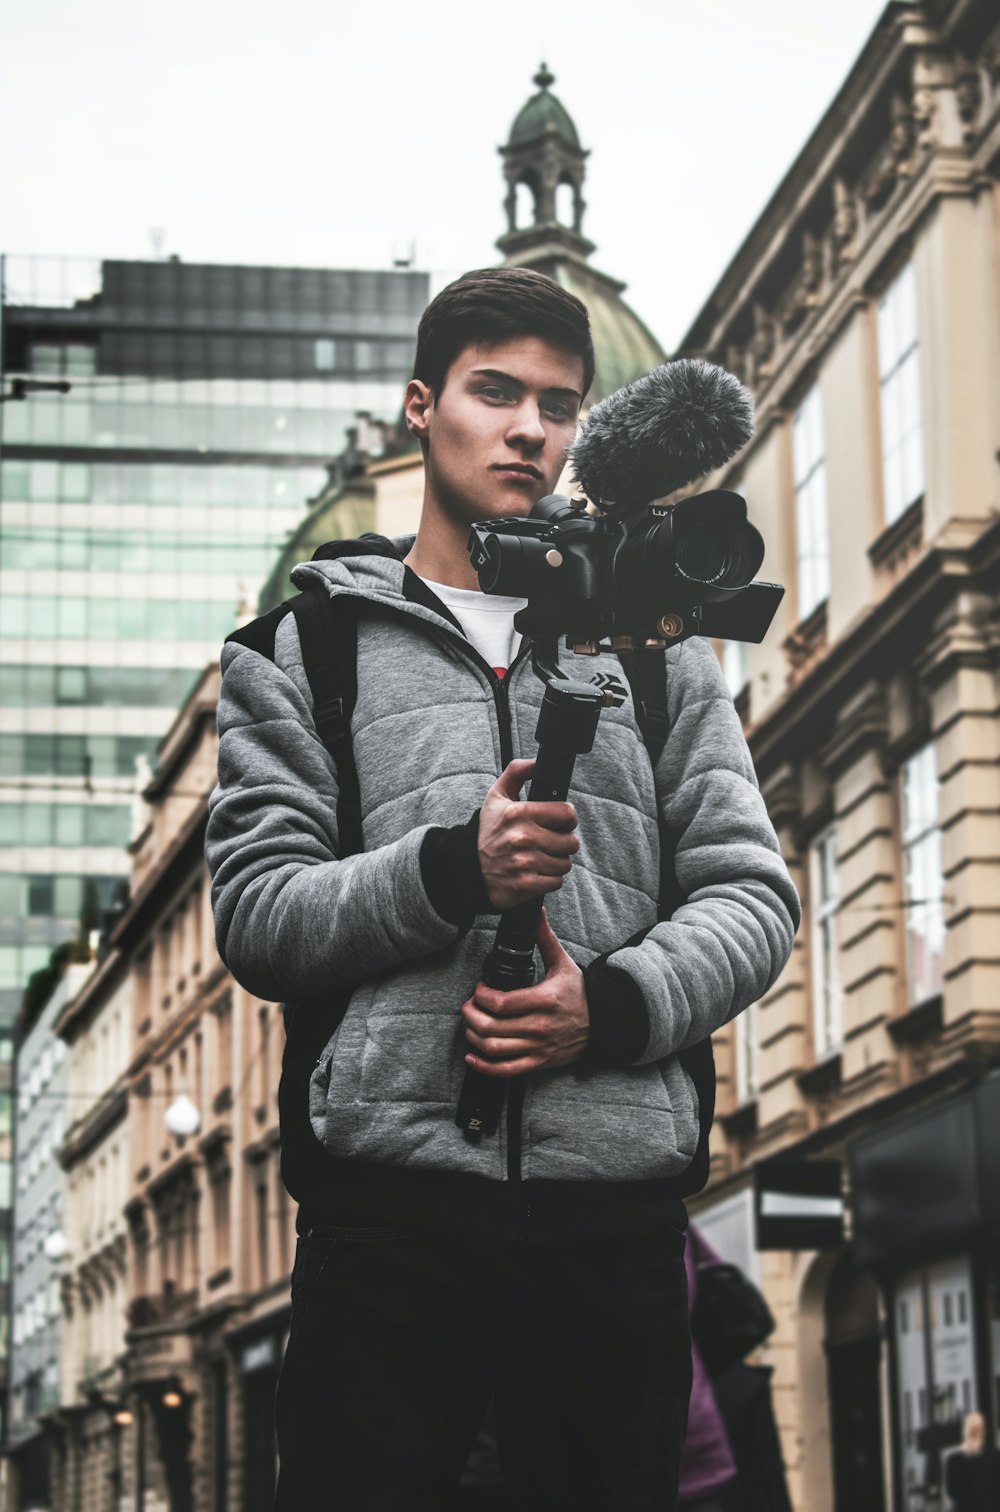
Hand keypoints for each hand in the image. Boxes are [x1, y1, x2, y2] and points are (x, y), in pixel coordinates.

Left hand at [461, 911, 588, 1076]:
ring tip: (471, 1024)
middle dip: (471, 1015)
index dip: (481, 995)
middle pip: (491, 1027)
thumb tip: (536, 911)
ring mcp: (539, 1047)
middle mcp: (540, 1026)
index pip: (500, 1002)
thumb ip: (545, 938)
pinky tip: (472, 1057)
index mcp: (545, 1000)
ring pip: (494, 1048)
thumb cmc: (581, 993)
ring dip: (474, 1037)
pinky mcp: (539, 1062)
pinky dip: (485, 1067)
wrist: (604, 1022)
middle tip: (469, 1005)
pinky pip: (506, 1070)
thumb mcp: (564, 964)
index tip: (479, 988)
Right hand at [478, 760, 579, 910]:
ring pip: (565, 863)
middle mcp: (523, 837)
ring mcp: (525, 863)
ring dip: (556, 862)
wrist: (468, 869)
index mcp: (519, 813)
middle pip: (571, 842)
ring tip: (541, 857)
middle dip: (563, 842)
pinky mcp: (526, 885)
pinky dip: (549, 879)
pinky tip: (535, 872)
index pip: (567, 813)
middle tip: (550, 842)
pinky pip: (556, 882)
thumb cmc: (487, 832)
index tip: (560, 822)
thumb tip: (537, 762)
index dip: (567, 818)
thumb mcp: (496, 797)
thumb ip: (516, 772)